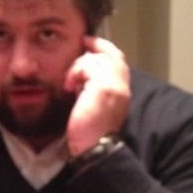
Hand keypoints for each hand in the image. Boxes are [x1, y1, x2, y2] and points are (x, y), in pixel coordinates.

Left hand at [64, 36, 129, 156]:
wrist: (94, 150)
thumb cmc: (91, 135)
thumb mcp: (96, 107)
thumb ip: (95, 90)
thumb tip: (83, 77)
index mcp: (123, 93)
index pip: (120, 62)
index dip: (106, 49)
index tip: (91, 43)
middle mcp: (123, 87)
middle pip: (113, 55)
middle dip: (96, 47)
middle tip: (83, 42)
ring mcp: (115, 86)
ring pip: (97, 59)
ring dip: (80, 66)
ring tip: (71, 82)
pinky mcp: (103, 87)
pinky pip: (88, 65)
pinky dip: (76, 72)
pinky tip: (69, 86)